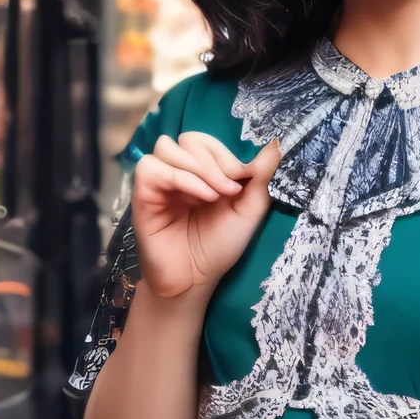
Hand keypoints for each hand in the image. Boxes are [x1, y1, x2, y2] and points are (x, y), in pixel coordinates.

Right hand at [131, 131, 280, 300]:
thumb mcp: (248, 210)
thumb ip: (260, 176)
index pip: (208, 141)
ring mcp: (158, 181)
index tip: (244, 180)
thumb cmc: (219, 246)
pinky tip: (203, 197)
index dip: (227, 154)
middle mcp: (178, 171)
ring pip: (168, 147)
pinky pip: (153, 168)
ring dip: (199, 168)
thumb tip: (276, 143)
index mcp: (202, 171)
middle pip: (189, 138)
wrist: (194, 280)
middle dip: (216, 161)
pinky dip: (181, 178)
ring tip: (216, 196)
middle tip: (230, 190)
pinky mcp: (142, 194)